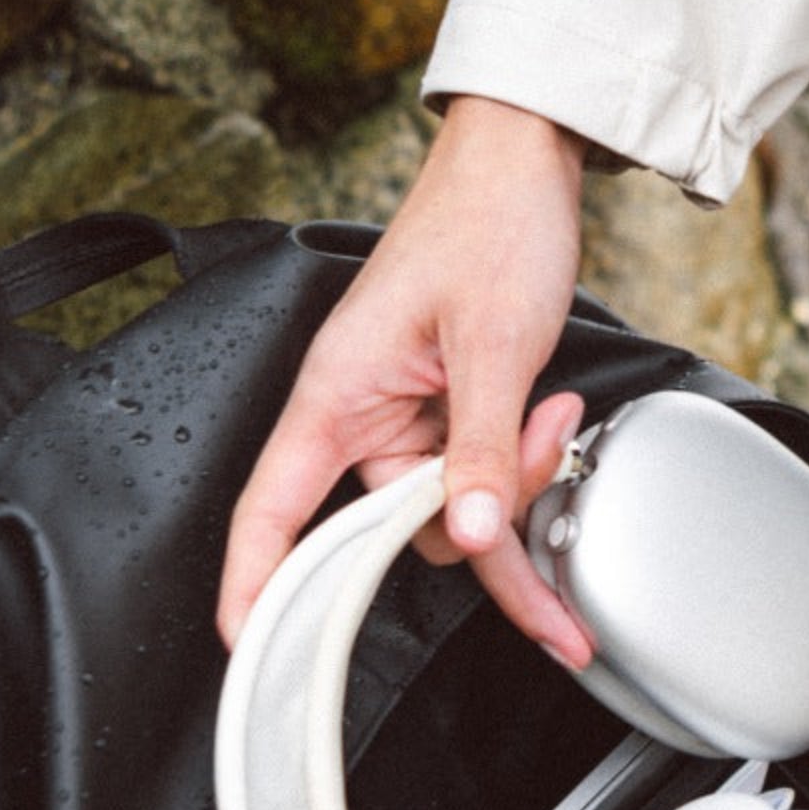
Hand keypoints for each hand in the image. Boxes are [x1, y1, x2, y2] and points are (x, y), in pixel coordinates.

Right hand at [217, 96, 592, 656]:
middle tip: (538, 474)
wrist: (527, 163)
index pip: (271, 512)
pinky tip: (560, 435)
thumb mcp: (493, 344)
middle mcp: (362, 416)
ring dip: (518, 486)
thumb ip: (483, 449)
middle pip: (400, 530)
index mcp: (336, 396)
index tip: (248, 646)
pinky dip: (524, 475)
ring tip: (558, 413)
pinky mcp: (451, 415)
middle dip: (479, 523)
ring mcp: (409, 420)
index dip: (254, 585)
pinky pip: (481, 481)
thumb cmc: (487, 223)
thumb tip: (473, 537)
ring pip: (457, 513)